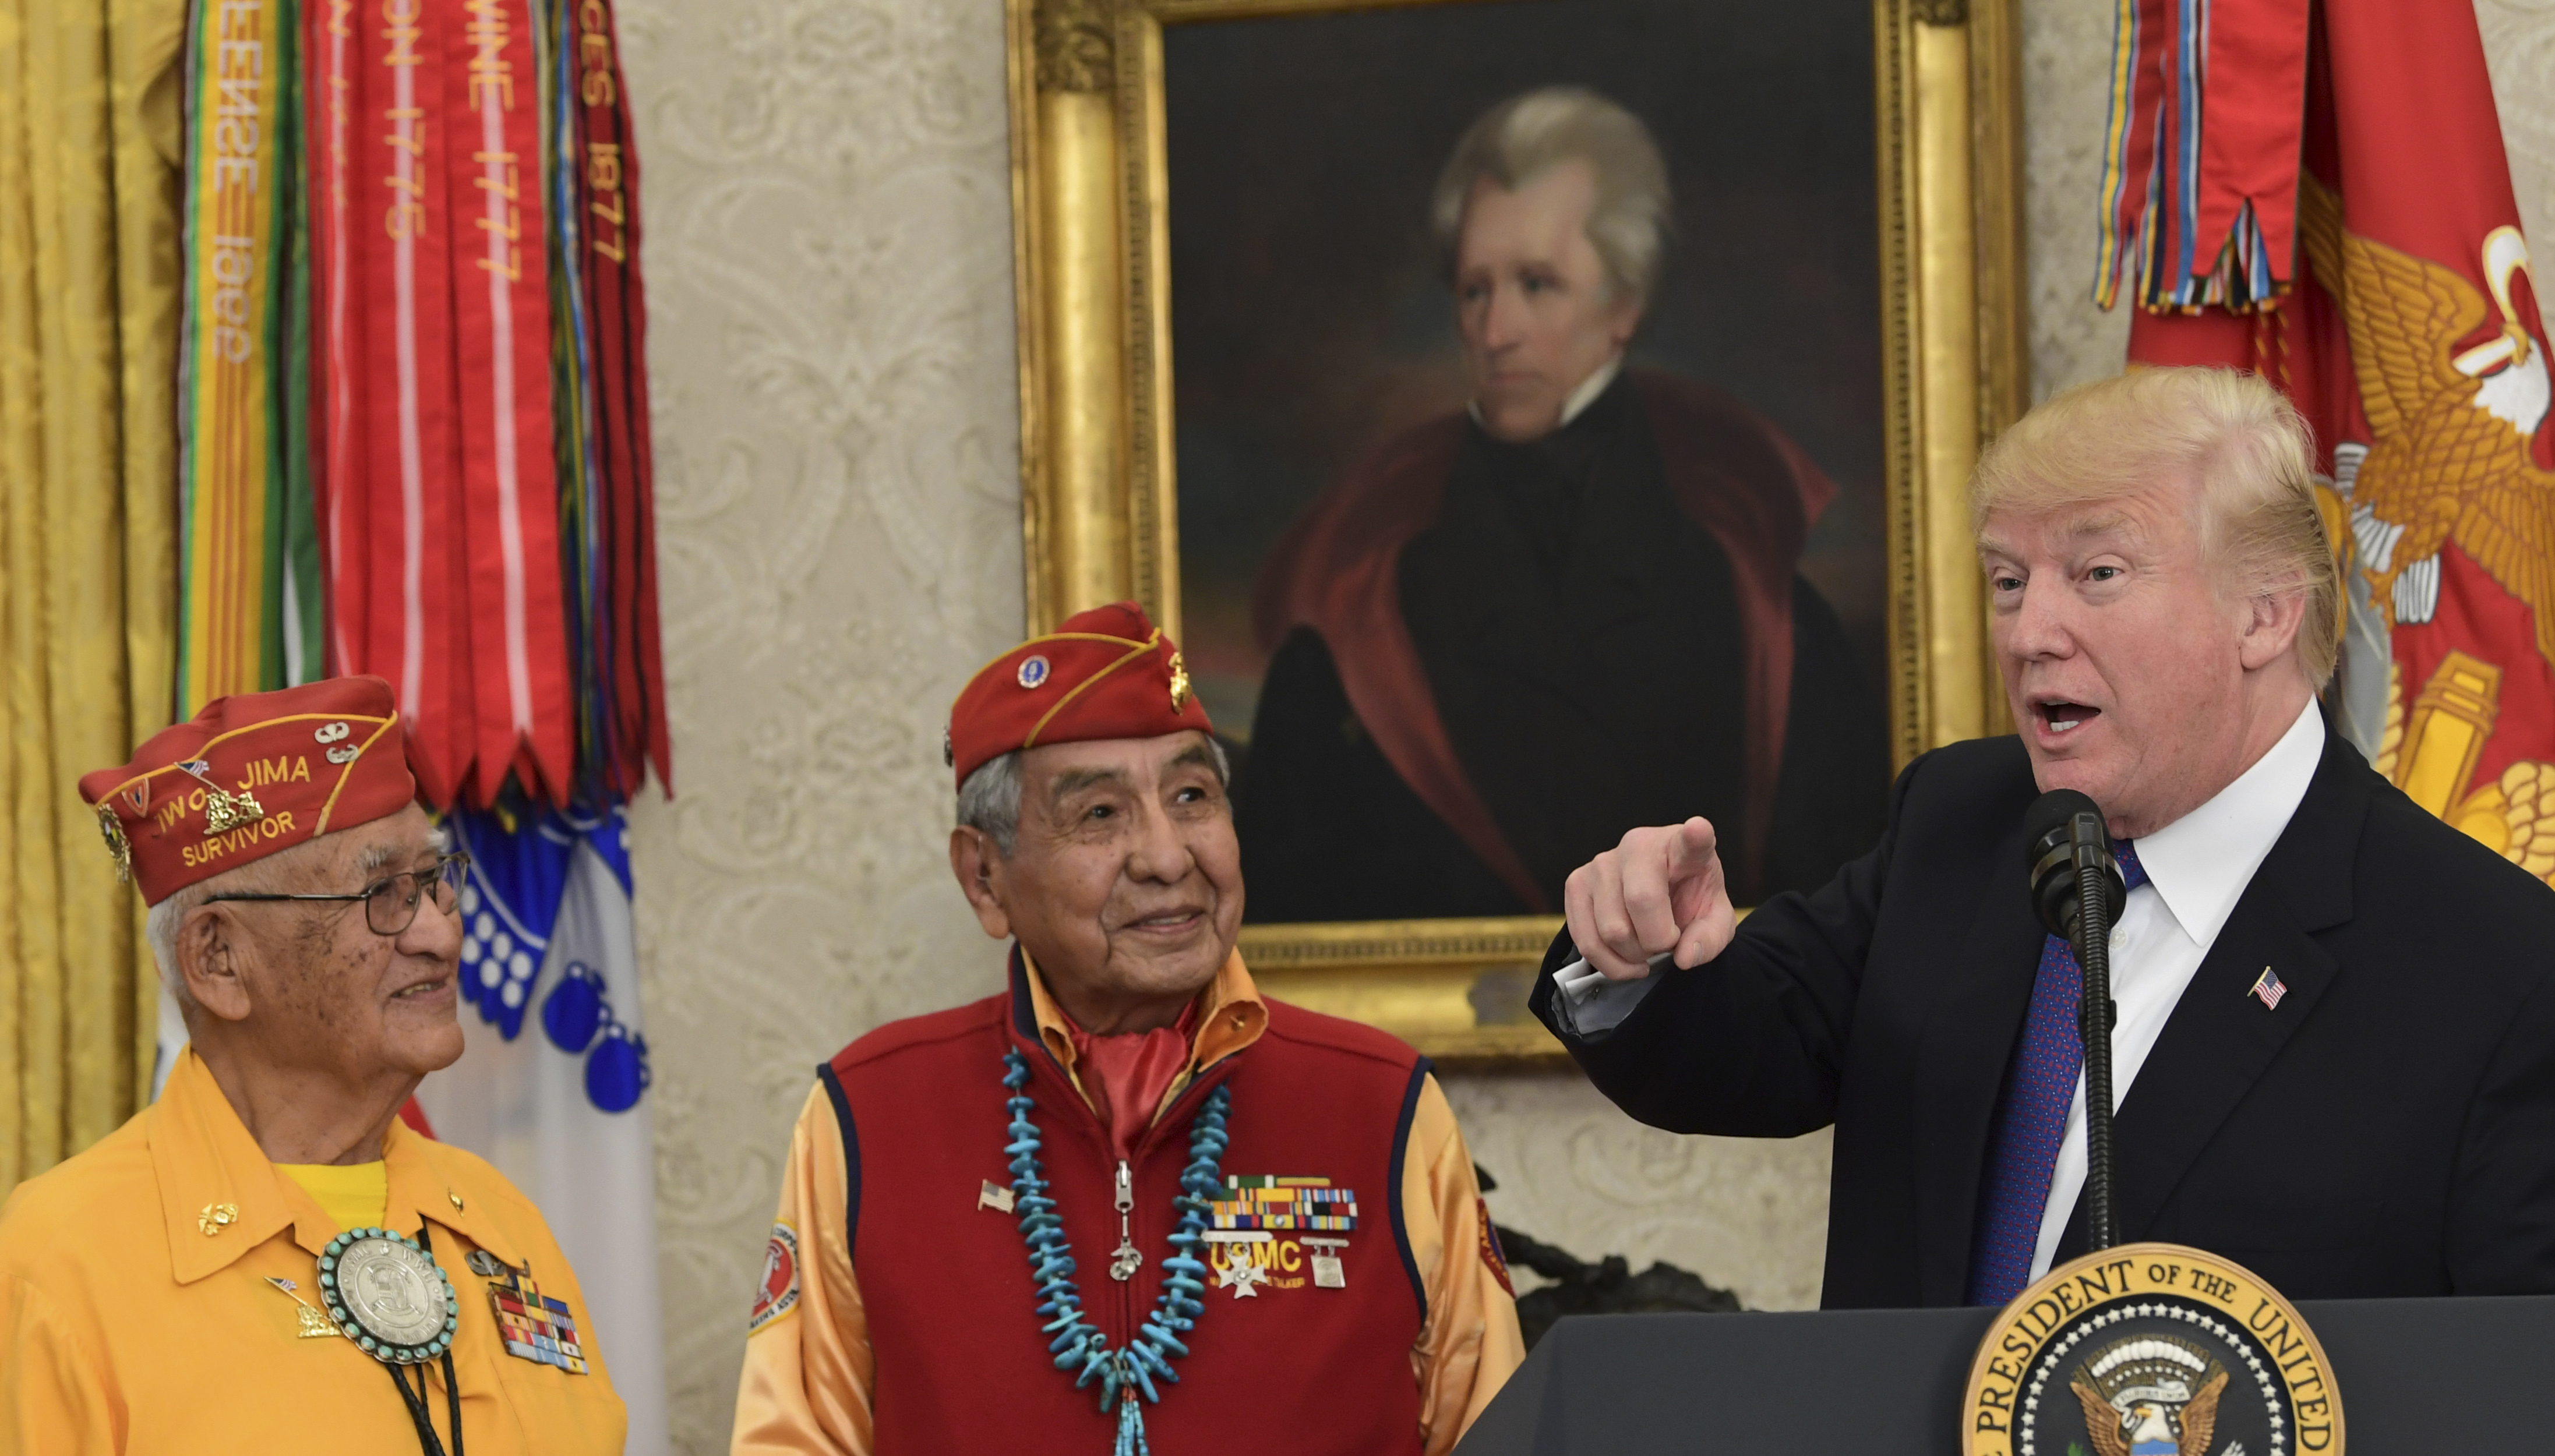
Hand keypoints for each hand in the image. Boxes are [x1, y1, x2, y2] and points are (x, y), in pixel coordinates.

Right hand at [1562, 818, 1736, 980]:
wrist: (1660, 901)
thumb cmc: (1689, 904)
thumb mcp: (1714, 924)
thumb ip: (1708, 940)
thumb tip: (1683, 957)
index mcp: (1682, 848)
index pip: (1691, 840)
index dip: (1696, 835)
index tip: (1699, 830)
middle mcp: (1637, 845)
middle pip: (1641, 901)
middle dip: (1657, 941)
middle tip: (1667, 942)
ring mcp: (1601, 862)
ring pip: (1611, 929)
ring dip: (1633, 955)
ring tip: (1645, 948)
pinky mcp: (1576, 883)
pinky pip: (1585, 940)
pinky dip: (1609, 963)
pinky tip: (1626, 959)